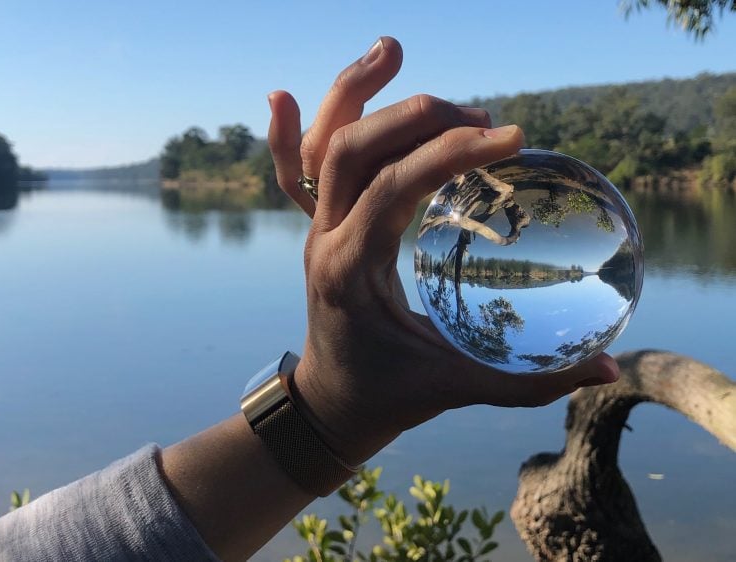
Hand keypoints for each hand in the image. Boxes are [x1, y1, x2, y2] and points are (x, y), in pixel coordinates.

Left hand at [267, 37, 618, 465]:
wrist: (329, 405)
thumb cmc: (387, 396)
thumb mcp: (454, 387)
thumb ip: (528, 382)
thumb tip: (607, 372)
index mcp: (351, 272)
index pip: (392, 189)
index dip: (450, 155)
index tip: (511, 140)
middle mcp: (324, 241)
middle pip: (351, 151)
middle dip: (417, 119)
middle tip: (481, 119)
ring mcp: (316, 230)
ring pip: (320, 146)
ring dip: (355, 93)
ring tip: (392, 49)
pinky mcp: (321, 225)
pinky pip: (295, 170)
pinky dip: (291, 131)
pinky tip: (285, 94)